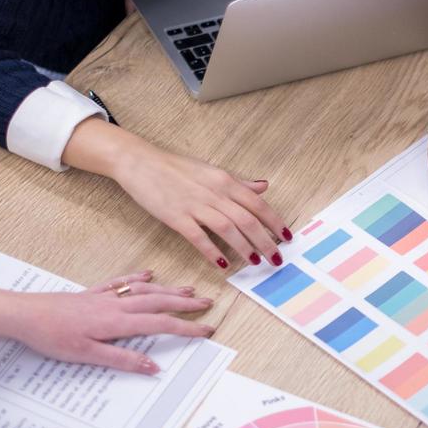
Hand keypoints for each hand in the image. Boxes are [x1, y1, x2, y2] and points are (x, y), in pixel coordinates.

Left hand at [6, 271, 216, 373]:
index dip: (186, 328)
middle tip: (208, 305)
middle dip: (185, 304)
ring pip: (144, 290)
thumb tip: (153, 367)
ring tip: (188, 291)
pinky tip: (148, 275)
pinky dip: (138, 278)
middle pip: (158, 302)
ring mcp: (104, 297)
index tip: (207, 330)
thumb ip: (122, 360)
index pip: (160, 325)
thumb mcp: (87, 355)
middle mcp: (115, 305)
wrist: (23, 314)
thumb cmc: (51, 336)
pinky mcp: (92, 294)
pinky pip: (121, 282)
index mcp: (117, 322)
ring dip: (168, 290)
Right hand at [112, 143, 290, 270]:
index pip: (258, 204)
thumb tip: (263, 187)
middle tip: (276, 259)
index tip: (287, 238)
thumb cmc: (176, 168)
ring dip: (244, 248)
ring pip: (228, 229)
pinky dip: (212, 252)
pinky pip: (199, 238)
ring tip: (255, 262)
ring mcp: (195, 205)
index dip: (275, 222)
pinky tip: (222, 265)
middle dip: (265, 241)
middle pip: (247, 220)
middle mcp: (215, 193)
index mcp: (225, 181)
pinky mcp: (176, 217)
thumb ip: (238, 183)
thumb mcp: (212, 171)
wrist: (141, 162)